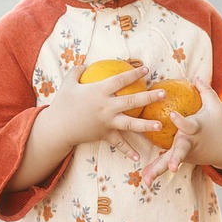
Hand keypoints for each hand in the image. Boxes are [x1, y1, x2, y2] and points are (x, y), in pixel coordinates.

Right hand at [48, 63, 167, 163]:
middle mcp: (106, 107)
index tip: (146, 69)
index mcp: (99, 91)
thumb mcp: (68, 84)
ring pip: (130, 124)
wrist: (57, 128)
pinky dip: (128, 151)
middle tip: (164, 93)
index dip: (134, 74)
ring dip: (146, 125)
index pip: (120, 80)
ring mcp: (106, 122)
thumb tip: (85, 65)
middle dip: (149, 97)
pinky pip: (118, 144)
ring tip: (160, 125)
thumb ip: (77, 72)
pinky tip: (138, 157)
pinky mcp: (104, 135)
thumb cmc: (62, 104)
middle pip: (131, 101)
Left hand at [141, 78, 221, 185]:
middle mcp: (190, 142)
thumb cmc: (219, 122)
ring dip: (158, 170)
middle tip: (172, 166)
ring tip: (147, 180)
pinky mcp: (181, 159)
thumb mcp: (215, 105)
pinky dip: (156, 171)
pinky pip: (166, 164)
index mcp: (197, 128)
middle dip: (176, 158)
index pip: (188, 124)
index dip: (181, 120)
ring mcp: (186, 153)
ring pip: (170, 161)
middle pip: (181, 150)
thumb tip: (196, 76)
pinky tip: (145, 179)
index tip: (173, 115)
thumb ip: (205, 90)